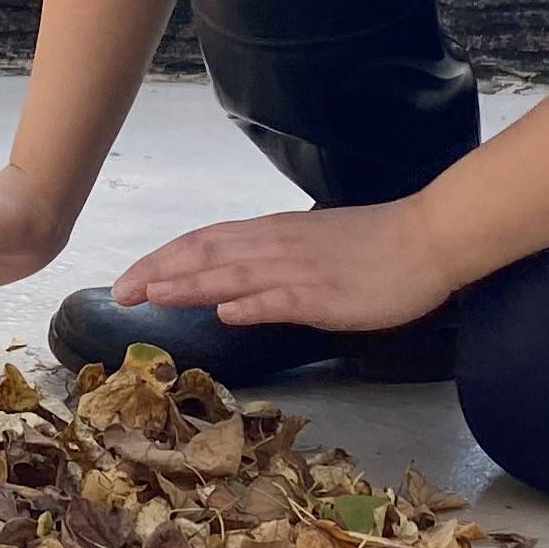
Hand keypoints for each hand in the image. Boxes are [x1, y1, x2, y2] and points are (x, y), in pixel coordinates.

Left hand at [112, 200, 464, 334]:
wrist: (428, 237)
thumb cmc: (373, 245)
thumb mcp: (310, 245)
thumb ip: (268, 261)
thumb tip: (226, 284)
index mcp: (273, 234)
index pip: (205, 242)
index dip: (164, 259)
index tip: (129, 279)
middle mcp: (278, 246)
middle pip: (208, 254)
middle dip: (160, 272)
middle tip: (120, 293)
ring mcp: (302, 269)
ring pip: (237, 273)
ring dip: (191, 284)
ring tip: (153, 296)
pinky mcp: (329, 293)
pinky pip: (286, 298)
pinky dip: (254, 304)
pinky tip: (228, 313)